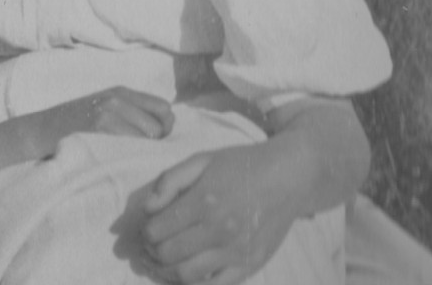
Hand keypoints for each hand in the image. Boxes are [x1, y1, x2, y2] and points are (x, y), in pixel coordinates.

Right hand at [34, 87, 173, 155]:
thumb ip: (131, 113)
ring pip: (149, 138)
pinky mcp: (99, 129)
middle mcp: (117, 99)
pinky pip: (131, 146)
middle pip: (160, 126)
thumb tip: (165, 131)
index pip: (164, 108)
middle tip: (141, 157)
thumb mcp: (104, 109)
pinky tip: (119, 163)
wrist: (40, 132)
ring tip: (130, 161)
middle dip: (156, 145)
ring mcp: (108, 113)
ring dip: (144, 153)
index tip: (155, 143)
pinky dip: (131, 157)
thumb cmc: (74, 126)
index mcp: (121, 92)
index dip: (166, 128)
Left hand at [140, 144, 295, 284]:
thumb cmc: (240, 165)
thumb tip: (147, 208)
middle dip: (152, 252)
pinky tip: (188, 272)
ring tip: (164, 261)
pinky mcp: (250, 266)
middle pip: (168, 255)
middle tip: (151, 246)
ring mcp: (235, 252)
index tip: (146, 228)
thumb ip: (170, 181)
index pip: (157, 231)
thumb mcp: (202, 159)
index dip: (145, 233)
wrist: (286, 176)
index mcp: (203, 201)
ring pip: (187, 276)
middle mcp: (219, 230)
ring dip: (167, 271)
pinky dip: (195, 284)